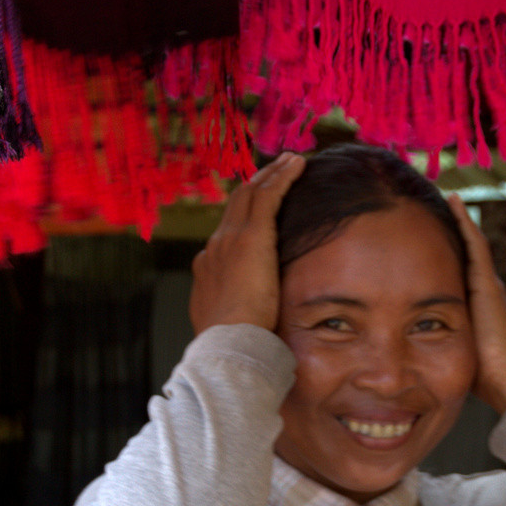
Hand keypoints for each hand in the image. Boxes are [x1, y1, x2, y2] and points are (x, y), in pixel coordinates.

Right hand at [189, 153, 306, 334]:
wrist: (227, 342)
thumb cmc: (234, 344)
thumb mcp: (233, 325)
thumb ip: (242, 313)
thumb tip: (255, 319)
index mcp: (208, 269)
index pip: (227, 233)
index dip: (243, 216)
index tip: (259, 208)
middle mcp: (215, 247)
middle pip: (236, 205)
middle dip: (256, 184)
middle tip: (275, 169)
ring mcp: (230, 239)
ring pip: (251, 194)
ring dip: (271, 174)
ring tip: (289, 161)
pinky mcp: (250, 236)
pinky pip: (268, 195)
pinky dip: (282, 177)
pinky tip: (297, 165)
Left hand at [448, 194, 505, 413]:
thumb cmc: (479, 377)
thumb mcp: (451, 351)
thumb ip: (434, 342)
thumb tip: (405, 347)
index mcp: (475, 305)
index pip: (456, 270)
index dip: (443, 251)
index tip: (426, 236)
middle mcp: (484, 289)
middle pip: (464, 251)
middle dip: (450, 229)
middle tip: (432, 204)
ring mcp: (488, 283)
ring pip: (470, 242)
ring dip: (457, 219)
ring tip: (444, 195)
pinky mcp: (488, 282)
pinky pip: (475, 243)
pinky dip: (464, 221)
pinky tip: (453, 202)